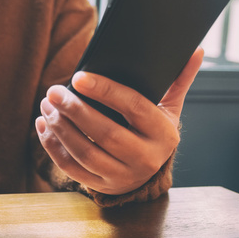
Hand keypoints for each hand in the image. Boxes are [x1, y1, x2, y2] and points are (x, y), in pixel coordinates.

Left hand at [36, 47, 203, 194]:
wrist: (148, 176)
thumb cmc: (153, 133)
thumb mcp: (169, 110)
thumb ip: (178, 82)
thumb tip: (195, 51)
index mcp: (163, 135)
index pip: (134, 107)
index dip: (106, 91)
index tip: (79, 77)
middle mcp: (145, 158)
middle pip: (105, 133)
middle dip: (75, 110)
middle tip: (53, 91)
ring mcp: (121, 176)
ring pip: (85, 153)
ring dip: (60, 127)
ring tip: (46, 104)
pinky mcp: (100, 186)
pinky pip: (71, 168)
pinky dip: (53, 146)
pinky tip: (43, 125)